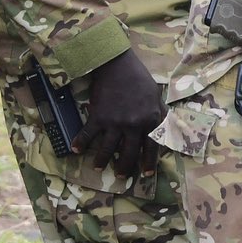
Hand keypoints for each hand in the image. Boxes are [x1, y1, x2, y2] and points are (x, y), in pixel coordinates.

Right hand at [76, 49, 162, 176]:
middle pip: (128, 153)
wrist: (117, 65)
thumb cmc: (139, 79)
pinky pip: (88, 134)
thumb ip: (160, 114)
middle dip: (124, 168)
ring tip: (98, 167)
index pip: (151, 148)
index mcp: (150, 121)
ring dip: (102, 160)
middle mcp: (133, 125)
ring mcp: (115, 122)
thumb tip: (165, 127)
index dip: (149, 163)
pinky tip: (76, 150)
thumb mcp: (156, 97)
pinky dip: (80, 143)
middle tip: (121, 177)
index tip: (147, 174)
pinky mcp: (98, 116)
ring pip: (107, 149)